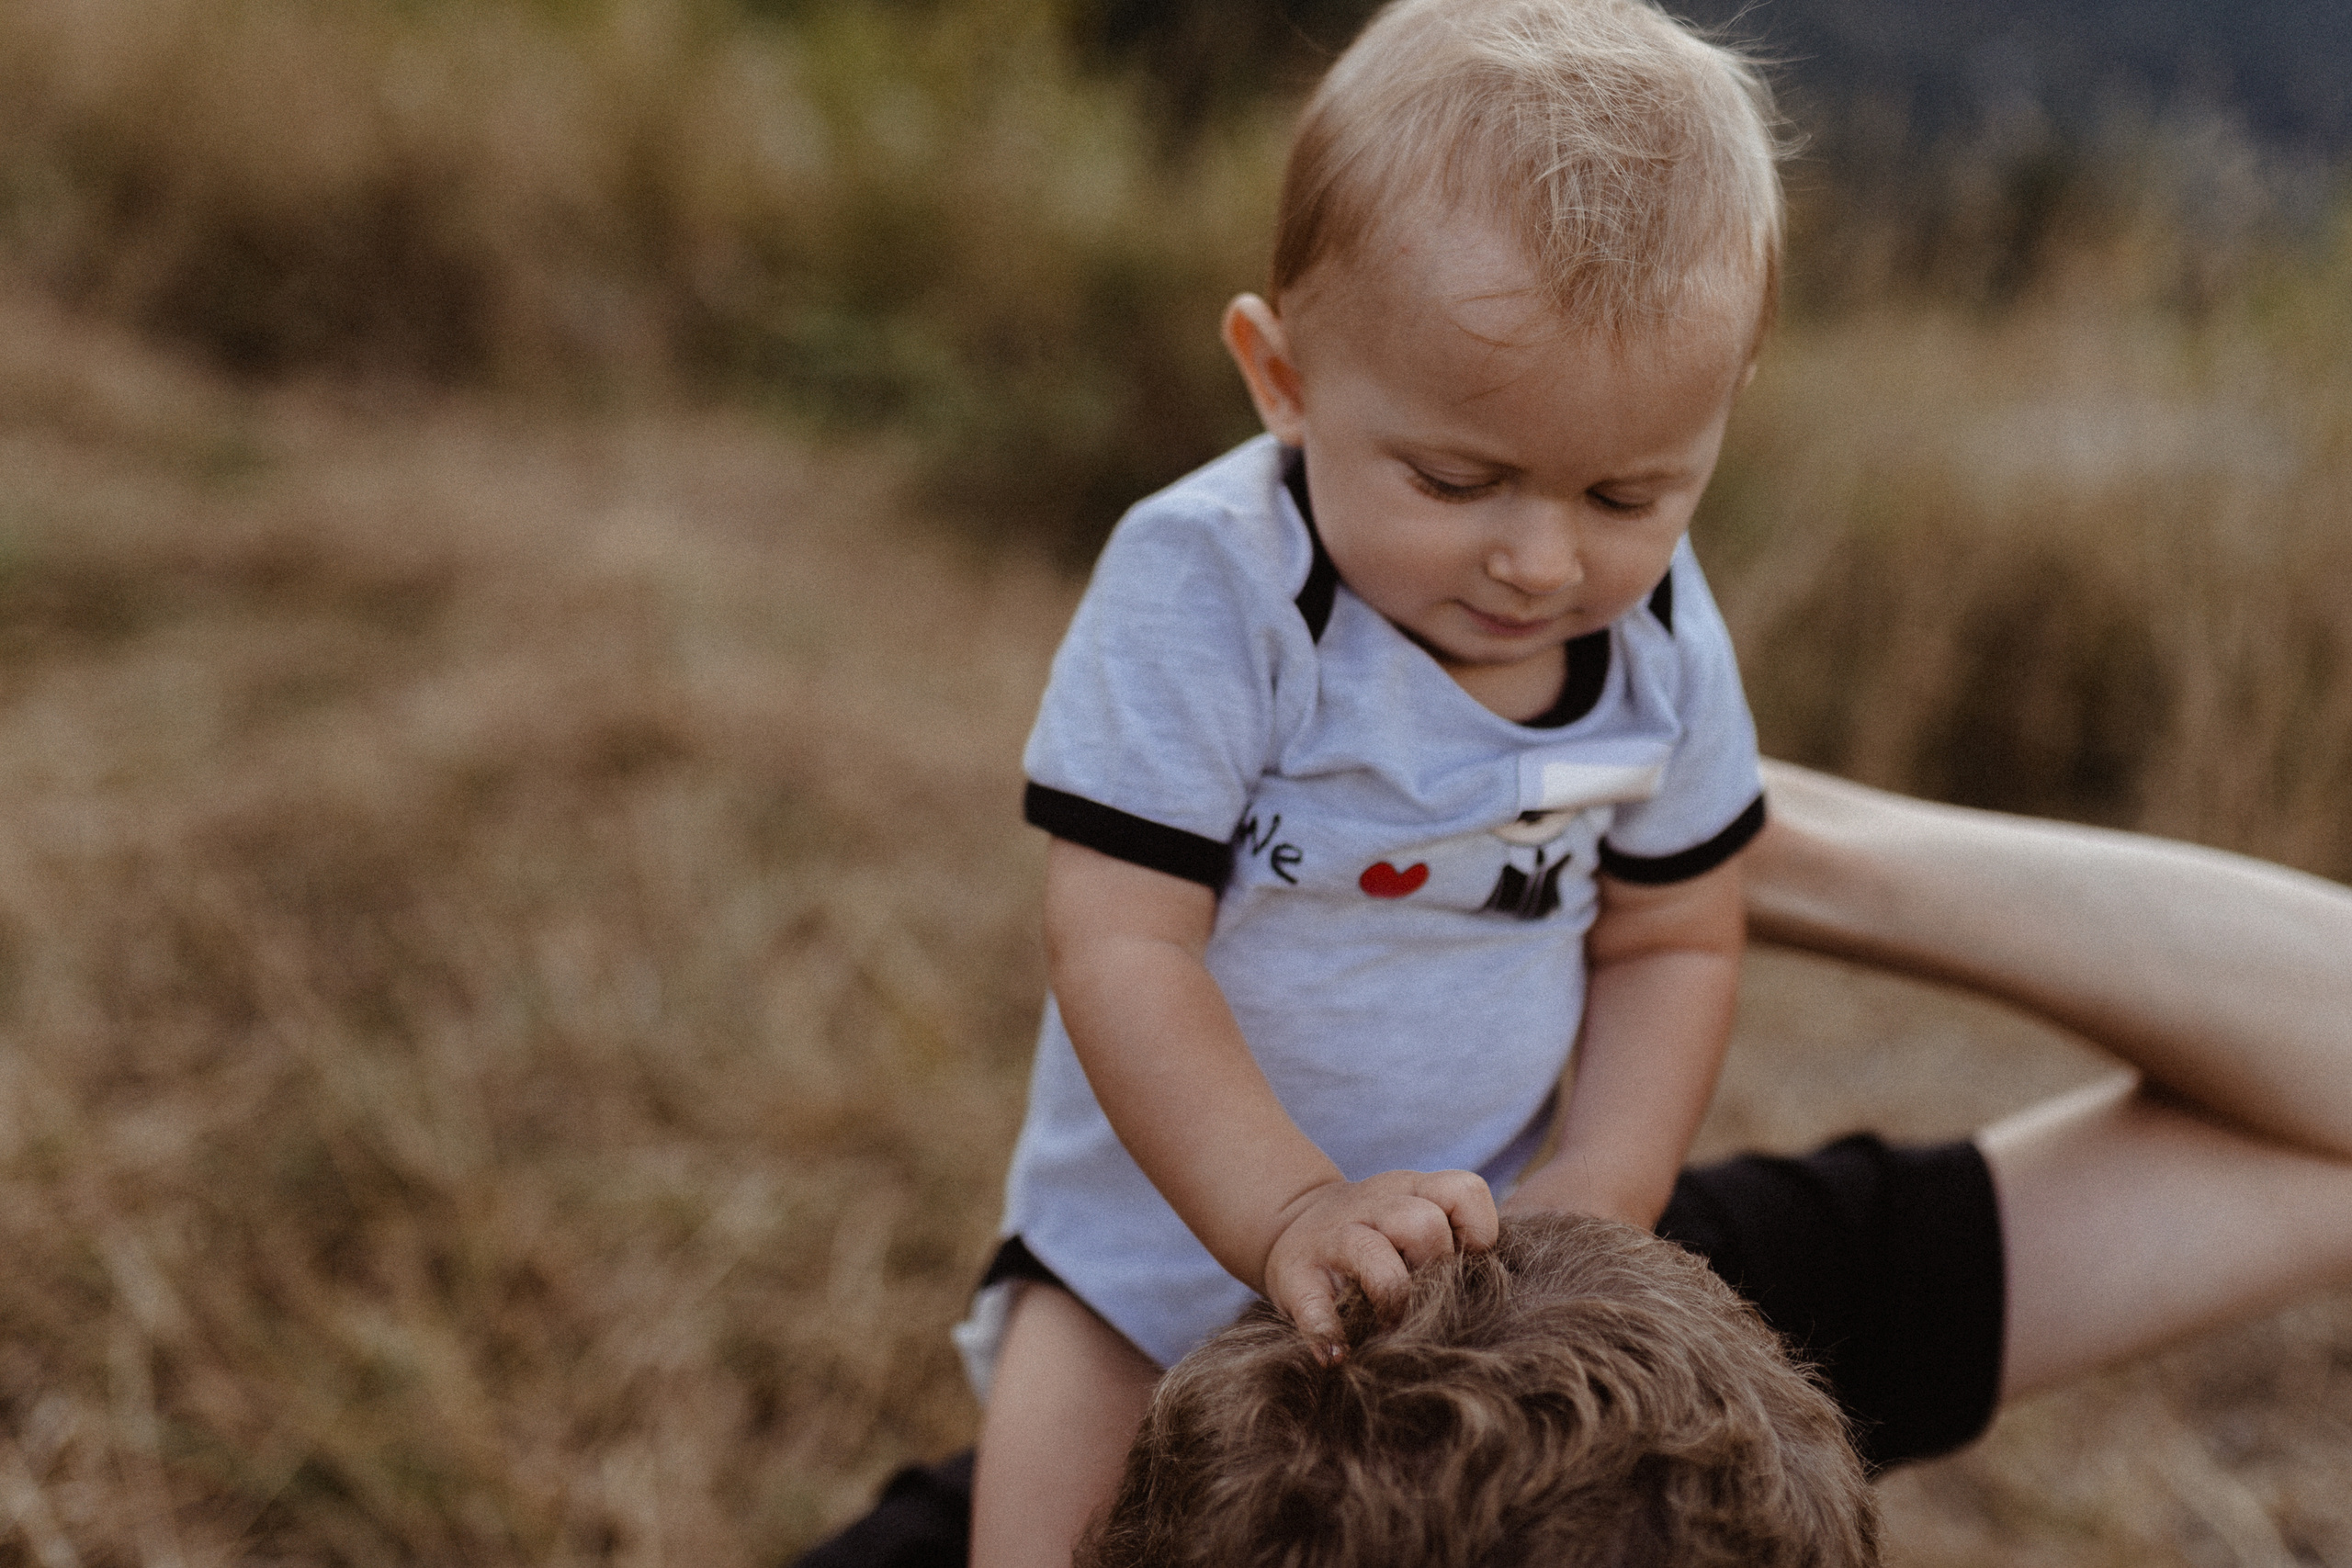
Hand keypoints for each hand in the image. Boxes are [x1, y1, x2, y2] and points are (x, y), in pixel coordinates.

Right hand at [1261, 1168, 1498, 1359]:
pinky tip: (1338, 1355)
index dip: (1476, 1231)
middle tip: (1427, 1300)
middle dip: (1434, 1269)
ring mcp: (1332, 1239)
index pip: (1463, 1190)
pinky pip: (1314, 1306)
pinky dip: (1327, 1333)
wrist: (1292, 1225)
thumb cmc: (1377, 1234)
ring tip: (1390, 1324)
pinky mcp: (1296, 1278)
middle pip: (1423, 1224)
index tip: (1466, 1261)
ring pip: (1375, 1255)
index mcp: (1411, 1191)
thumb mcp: (1414, 1213)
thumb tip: (1502, 1294)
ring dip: (1392, 1298)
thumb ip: (1455, 1239)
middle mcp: (1373, 1207)